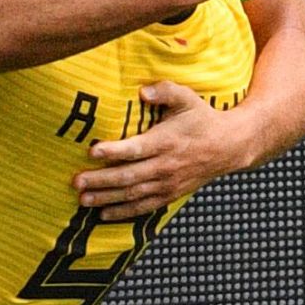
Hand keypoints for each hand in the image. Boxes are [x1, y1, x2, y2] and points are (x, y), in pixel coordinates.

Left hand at [72, 81, 245, 219]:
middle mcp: (165, 166)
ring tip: (82, 200)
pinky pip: (144, 207)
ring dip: (106, 198)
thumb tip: (143, 91)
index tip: (92, 152)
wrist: (229, 146)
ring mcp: (167, 183)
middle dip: (100, 180)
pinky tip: (103, 214)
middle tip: (76, 182)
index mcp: (166, 141)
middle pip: (128, 176)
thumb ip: (165, 91)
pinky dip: (123, 213)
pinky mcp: (170, 194)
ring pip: (132, 195)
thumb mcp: (187, 98)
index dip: (114, 151)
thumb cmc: (202, 119)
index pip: (136, 149)